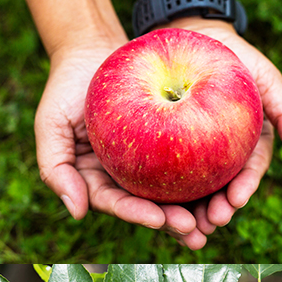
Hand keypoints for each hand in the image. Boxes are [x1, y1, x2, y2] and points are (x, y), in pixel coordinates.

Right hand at [35, 41, 217, 248]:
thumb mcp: (50, 124)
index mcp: (100, 182)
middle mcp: (129, 178)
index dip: (139, 215)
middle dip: (175, 223)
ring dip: (200, 209)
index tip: (159, 219)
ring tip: (219, 218)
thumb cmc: (66, 87)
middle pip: (154, 207)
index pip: (119, 204)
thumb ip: (56, 168)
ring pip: (179, 192)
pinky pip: (195, 161)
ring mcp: (152, 163)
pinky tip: (231, 184)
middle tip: (197, 231)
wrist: (94, 51)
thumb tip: (77, 213)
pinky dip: (211, 175)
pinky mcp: (175, 144)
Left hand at [160, 18, 281, 225]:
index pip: (248, 172)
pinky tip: (148, 203)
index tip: (235, 201)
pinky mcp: (163, 146)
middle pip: (218, 188)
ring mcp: (192, 152)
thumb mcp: (266, 79)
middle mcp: (221, 154)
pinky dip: (156, 189)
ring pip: (189, 188)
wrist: (189, 32)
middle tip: (207, 223)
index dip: (243, 189)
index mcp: (248, 145)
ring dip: (188, 211)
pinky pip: (159, 170)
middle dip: (215, 210)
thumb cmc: (235, 56)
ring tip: (181, 226)